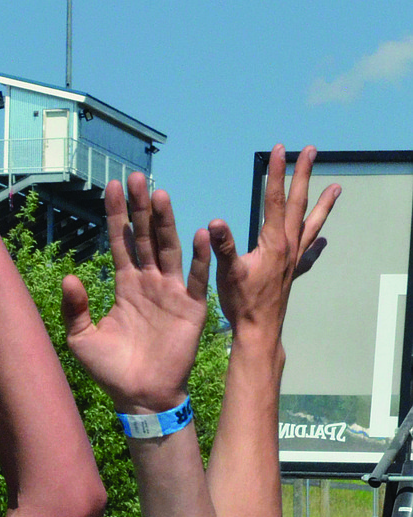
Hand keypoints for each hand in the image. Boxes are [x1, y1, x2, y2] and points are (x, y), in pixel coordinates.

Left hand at [62, 175, 209, 413]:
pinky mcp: (192, 309)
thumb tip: (69, 277)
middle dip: (140, 208)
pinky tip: (202, 232)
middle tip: (137, 177)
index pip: (120, 243)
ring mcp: (172, 292)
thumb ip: (75, 309)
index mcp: (125, 286)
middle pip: (145, 237)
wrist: (140, 397)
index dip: (117, 216)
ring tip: (160, 195)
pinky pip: (198, 279)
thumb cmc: (111, 371)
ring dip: (166, 222)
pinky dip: (201, 257)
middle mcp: (149, 282)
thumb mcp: (82, 340)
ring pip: (168, 249)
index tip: (111, 187)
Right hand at [209, 145, 339, 340]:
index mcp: (274, 242)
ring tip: (336, 188)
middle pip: (299, 203)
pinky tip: (324, 241)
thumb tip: (215, 222)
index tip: (280, 149)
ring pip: (312, 224)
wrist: (259, 332)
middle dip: (304, 175)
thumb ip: (223, 246)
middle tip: (312, 151)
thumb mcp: (228, 273)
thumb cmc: (243, 304)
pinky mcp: (292, 273)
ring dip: (323, 205)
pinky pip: (308, 253)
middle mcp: (289, 246)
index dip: (277, 172)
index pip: (275, 199)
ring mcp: (293, 260)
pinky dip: (316, 244)